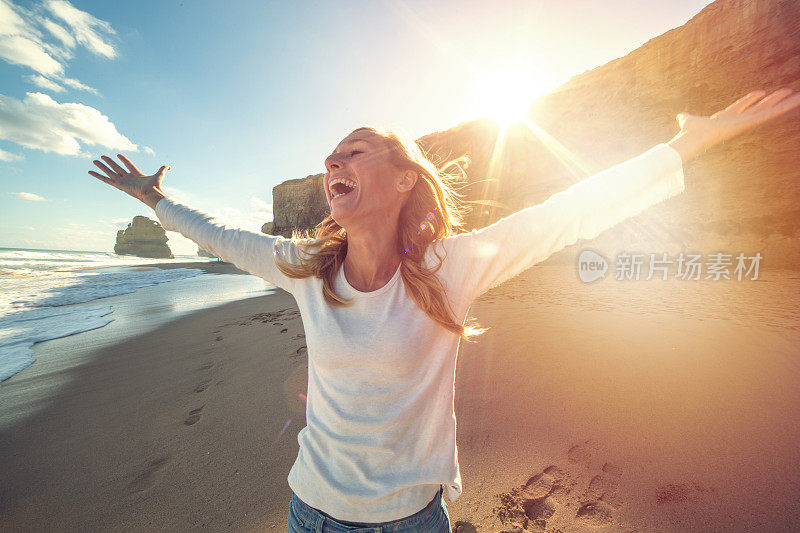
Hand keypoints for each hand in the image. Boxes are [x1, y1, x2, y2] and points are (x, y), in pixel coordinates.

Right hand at [88, 154, 169, 208]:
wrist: (152, 193)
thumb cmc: (155, 186)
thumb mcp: (159, 175)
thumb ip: (162, 170)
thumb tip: (169, 167)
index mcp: (136, 175)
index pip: (128, 166)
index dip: (124, 160)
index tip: (119, 155)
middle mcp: (128, 178)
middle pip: (116, 168)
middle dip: (109, 162)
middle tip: (102, 156)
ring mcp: (122, 181)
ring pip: (109, 172)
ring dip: (102, 166)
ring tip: (94, 161)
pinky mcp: (118, 185)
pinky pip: (106, 179)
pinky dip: (98, 176)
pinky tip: (90, 172)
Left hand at [669, 88, 799, 160]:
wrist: (694, 138)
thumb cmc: (690, 132)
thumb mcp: (687, 120)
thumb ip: (685, 118)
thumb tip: (680, 117)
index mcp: (726, 118)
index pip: (741, 106)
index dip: (750, 99)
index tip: (760, 92)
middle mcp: (739, 120)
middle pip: (759, 107)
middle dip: (772, 100)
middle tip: (786, 92)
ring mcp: (746, 121)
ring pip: (768, 111)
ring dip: (784, 104)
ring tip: (797, 96)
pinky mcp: (750, 123)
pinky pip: (769, 114)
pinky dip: (782, 108)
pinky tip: (794, 101)